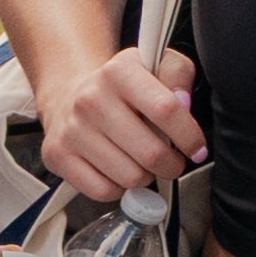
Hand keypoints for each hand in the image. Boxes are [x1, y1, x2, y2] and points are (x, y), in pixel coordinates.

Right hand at [36, 40, 202, 205]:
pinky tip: (119, 170)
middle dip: (171, 164)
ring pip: (130, 177)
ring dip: (146, 176)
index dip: (189, 136)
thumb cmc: (120, 87)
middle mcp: (91, 99)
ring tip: (142, 162)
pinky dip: (119, 188)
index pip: (166, 109)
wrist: (68, 96)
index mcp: (118, 72)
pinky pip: (104, 191)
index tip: (197, 148)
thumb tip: (184, 102)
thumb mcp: (153, 65)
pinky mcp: (58, 156)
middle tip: (171, 160)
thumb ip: (177, 75)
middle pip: (151, 153)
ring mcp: (72, 130)